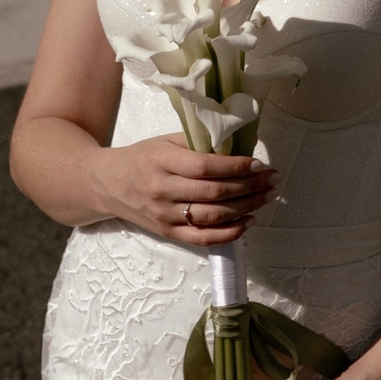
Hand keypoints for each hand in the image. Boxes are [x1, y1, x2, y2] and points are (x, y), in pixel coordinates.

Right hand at [95, 135, 276, 243]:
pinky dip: (230, 233)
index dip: (236, 167)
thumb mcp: (165, 141)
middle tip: (273, 179)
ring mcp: (165, 215)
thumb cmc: (142, 157)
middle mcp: (162, 190)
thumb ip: (198, 143)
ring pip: (213, 217)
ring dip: (247, 208)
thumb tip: (238, 147)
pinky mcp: (168, 233)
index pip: (206, 167)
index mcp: (162, 161)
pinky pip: (203, 238)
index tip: (259, 164)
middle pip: (214, 193)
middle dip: (250, 186)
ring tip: (267, 197)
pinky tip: (249, 221)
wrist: (107, 184)